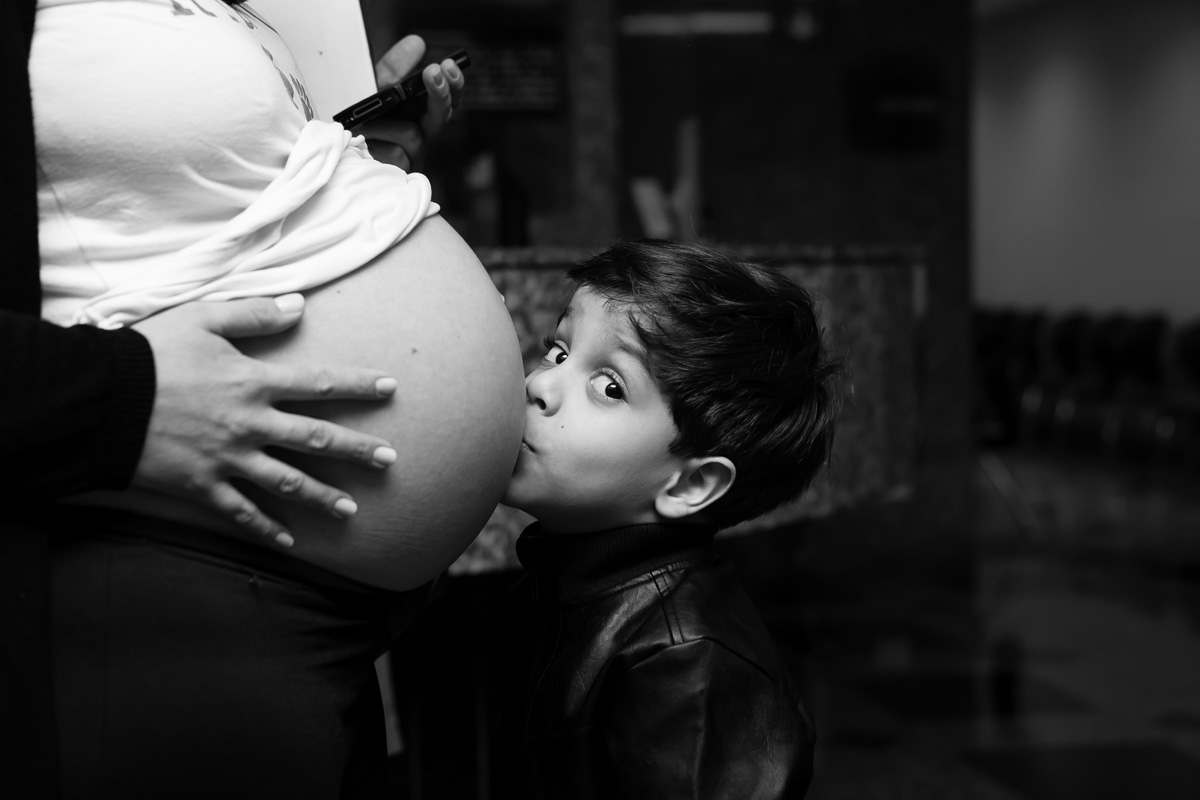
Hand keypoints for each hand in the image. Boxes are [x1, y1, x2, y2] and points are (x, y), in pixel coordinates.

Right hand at [132, 294, 397, 546]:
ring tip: (352, 509)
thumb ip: (253, 314)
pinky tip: (289, 541)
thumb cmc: (150, 353)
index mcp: (253, 382)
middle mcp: (249, 424)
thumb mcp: (201, 319)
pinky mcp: (201, 486)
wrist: (99, 399)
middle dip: (357, 450)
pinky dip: (266, 528)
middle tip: (391, 460)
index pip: (318, 384)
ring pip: (287, 482)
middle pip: (315, 439)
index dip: (358, 385)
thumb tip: (299, 306)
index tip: (391, 388)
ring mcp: (227, 459)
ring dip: (323, 497)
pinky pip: (241, 512)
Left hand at [359, 34, 464, 170]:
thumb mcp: (374, 89)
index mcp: (420, 114)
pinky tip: (361, 137)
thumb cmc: (359, 121)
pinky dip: (376, 139)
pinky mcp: (399, 174)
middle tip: (434, 72)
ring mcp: (411, 157)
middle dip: (439, 94)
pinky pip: (394, 152)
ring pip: (413, 134)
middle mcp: (421, 136)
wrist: (334, 150)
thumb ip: (394, 68)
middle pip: (442, 116)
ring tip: (363, 121)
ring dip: (388, 122)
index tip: (448, 65)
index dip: (452, 84)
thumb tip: (418, 42)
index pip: (448, 99)